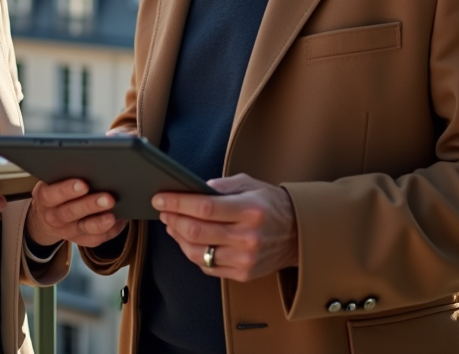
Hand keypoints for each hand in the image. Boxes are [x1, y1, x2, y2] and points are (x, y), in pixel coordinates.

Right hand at [26, 179, 127, 247]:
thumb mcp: (55, 179)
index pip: (51, 194)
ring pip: (84, 228)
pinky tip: (119, 220)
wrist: (53, 213)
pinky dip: (110, 230)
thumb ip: (67, 173)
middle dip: (90, 205)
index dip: (66, 190)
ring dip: (100, 222)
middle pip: (70, 212)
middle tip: (107, 198)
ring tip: (113, 215)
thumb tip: (90, 164)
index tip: (83, 184)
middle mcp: (53, 217)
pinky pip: (95, 239)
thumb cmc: (59, 189)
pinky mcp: (81, 240)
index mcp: (44, 198)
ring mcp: (67, 231)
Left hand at [153, 172, 297, 282]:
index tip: (160, 198)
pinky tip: (187, 240)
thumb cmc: (271, 205)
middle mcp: (247, 238)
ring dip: (178, 238)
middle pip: (196, 232)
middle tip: (163, 210)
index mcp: (249, 210)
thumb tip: (191, 189)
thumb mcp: (249, 184)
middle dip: (173, 219)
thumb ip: (220, 186)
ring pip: (197, 253)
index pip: (204, 207)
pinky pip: (207, 266)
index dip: (177, 203)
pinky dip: (192, 253)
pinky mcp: (243, 274)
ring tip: (172, 224)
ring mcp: (245, 259)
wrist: (298, 234)